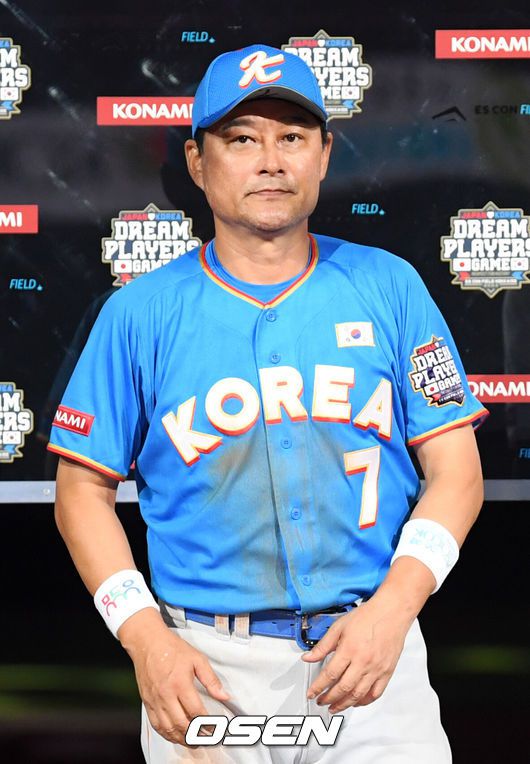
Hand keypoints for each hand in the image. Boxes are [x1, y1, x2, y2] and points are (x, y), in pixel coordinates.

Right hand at [119, 609, 230, 746]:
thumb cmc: (173, 649)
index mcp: (180, 683)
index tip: (214, 728)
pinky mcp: (147, 702)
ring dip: (181, 739)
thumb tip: (225, 696)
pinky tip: (174, 735)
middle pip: (181, 724)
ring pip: (167, 728)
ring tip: (192, 741)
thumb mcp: (197, 659)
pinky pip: (155, 725)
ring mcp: (155, 700)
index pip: (195, 711)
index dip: (206, 723)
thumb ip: (212, 680)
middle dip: (194, 735)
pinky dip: (166, 734)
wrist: (148, 643)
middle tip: (205, 739)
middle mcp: (166, 695)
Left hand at [301, 600, 411, 712]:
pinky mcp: (387, 672)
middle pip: (343, 688)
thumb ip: (323, 646)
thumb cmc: (367, 617)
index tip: (311, 693)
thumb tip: (308, 657)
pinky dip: (364, 701)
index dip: (318, 687)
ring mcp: (376, 669)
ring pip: (358, 695)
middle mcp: (363, 662)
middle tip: (321, 701)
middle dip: (329, 698)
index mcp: (349, 649)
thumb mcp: (339, 626)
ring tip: (334, 707)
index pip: (329, 674)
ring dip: (344, 705)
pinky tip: (356, 702)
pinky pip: (375, 693)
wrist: (391, 613)